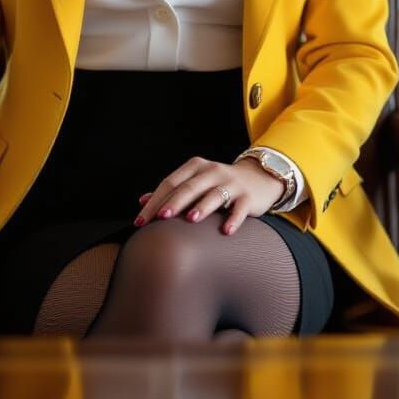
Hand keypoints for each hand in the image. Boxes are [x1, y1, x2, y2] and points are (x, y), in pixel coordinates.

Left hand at [135, 155, 286, 235]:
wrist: (257, 178)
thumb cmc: (218, 184)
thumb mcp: (195, 182)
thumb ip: (171, 191)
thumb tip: (142, 201)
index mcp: (195, 167)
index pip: (171, 182)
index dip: (155, 201)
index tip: (141, 221)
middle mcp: (212, 172)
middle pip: (190, 187)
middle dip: (175, 202)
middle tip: (161, 217)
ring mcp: (231, 183)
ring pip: (215, 194)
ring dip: (203, 206)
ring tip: (191, 219)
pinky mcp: (248, 197)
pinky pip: (240, 208)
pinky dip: (233, 219)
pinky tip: (226, 231)